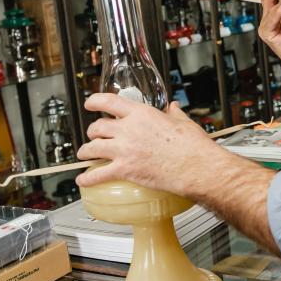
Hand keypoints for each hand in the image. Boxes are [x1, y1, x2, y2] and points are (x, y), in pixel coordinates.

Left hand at [75, 94, 220, 194]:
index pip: (109, 102)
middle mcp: (128, 130)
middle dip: (92, 132)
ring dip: (86, 152)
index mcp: (142, 114)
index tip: (90, 103)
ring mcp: (124, 150)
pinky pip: (98, 174)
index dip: (94, 101)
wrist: (196, 167)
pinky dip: (88, 178)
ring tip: (85, 154)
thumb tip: (173, 108)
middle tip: (94, 135)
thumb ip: (174, 113)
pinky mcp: (125, 170)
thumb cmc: (192, 146)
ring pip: (92, 148)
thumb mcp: (183, 122)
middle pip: (97, 127)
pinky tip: (83, 179)